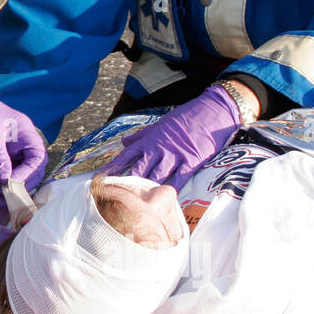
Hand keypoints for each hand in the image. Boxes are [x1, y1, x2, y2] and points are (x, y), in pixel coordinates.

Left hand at [0, 84, 46, 188]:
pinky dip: (1, 189)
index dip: (28, 173)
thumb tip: (6, 181)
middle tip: (2, 198)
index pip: (37, 157)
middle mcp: (21, 145)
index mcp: (25, 133)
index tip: (11, 184)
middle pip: (32, 171)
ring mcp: (10, 154)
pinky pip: (6, 179)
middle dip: (20, 186)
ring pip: (19, 178)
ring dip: (9, 191)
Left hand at [102, 84, 244, 189]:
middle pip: (139, 169)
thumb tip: (123, 142)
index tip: (102, 178)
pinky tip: (164, 199)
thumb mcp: (159, 124)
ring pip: (156, 175)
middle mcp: (159, 148)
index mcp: (150, 139)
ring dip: (146, 188)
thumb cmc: (186, 116)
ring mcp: (175, 155)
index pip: (127, 155)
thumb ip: (141, 136)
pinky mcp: (191, 160)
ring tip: (135, 203)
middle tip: (116, 196)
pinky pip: (179, 178)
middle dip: (127, 182)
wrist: (211, 110)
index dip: (114, 167)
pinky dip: (171, 188)